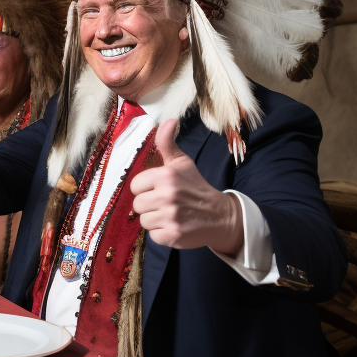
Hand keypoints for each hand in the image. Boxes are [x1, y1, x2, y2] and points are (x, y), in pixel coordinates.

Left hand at [130, 119, 244, 254]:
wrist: (220, 215)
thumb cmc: (196, 187)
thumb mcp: (182, 163)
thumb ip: (167, 143)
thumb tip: (168, 120)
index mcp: (166, 175)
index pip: (135, 186)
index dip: (146, 189)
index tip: (159, 189)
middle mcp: (167, 195)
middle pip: (137, 205)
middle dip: (149, 206)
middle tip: (166, 204)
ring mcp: (170, 216)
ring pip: (144, 221)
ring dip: (155, 220)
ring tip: (171, 215)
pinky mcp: (173, 235)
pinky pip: (153, 236)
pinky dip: (162, 233)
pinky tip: (174, 226)